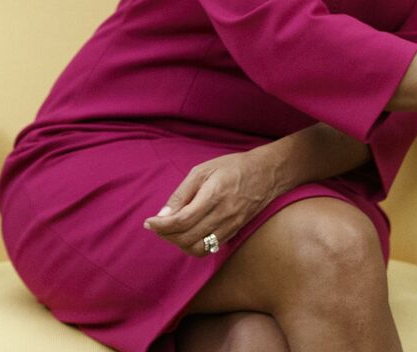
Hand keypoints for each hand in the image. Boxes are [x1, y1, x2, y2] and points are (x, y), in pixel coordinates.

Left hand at [143, 149, 285, 256]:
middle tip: (157, 225)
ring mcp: (231, 226)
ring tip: (171, 231)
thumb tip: (163, 215)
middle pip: (187, 238)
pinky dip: (193, 245)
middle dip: (166, 235)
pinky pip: (209, 248)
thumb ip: (182, 193)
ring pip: (198, 248)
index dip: (160, 225)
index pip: (182, 221)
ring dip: (179, 243)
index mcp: (213, 196)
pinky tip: (187, 233)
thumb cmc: (233, 167)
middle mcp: (223, 215)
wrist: (268, 173)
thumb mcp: (203, 170)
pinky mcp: (234, 232)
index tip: (148, 222)